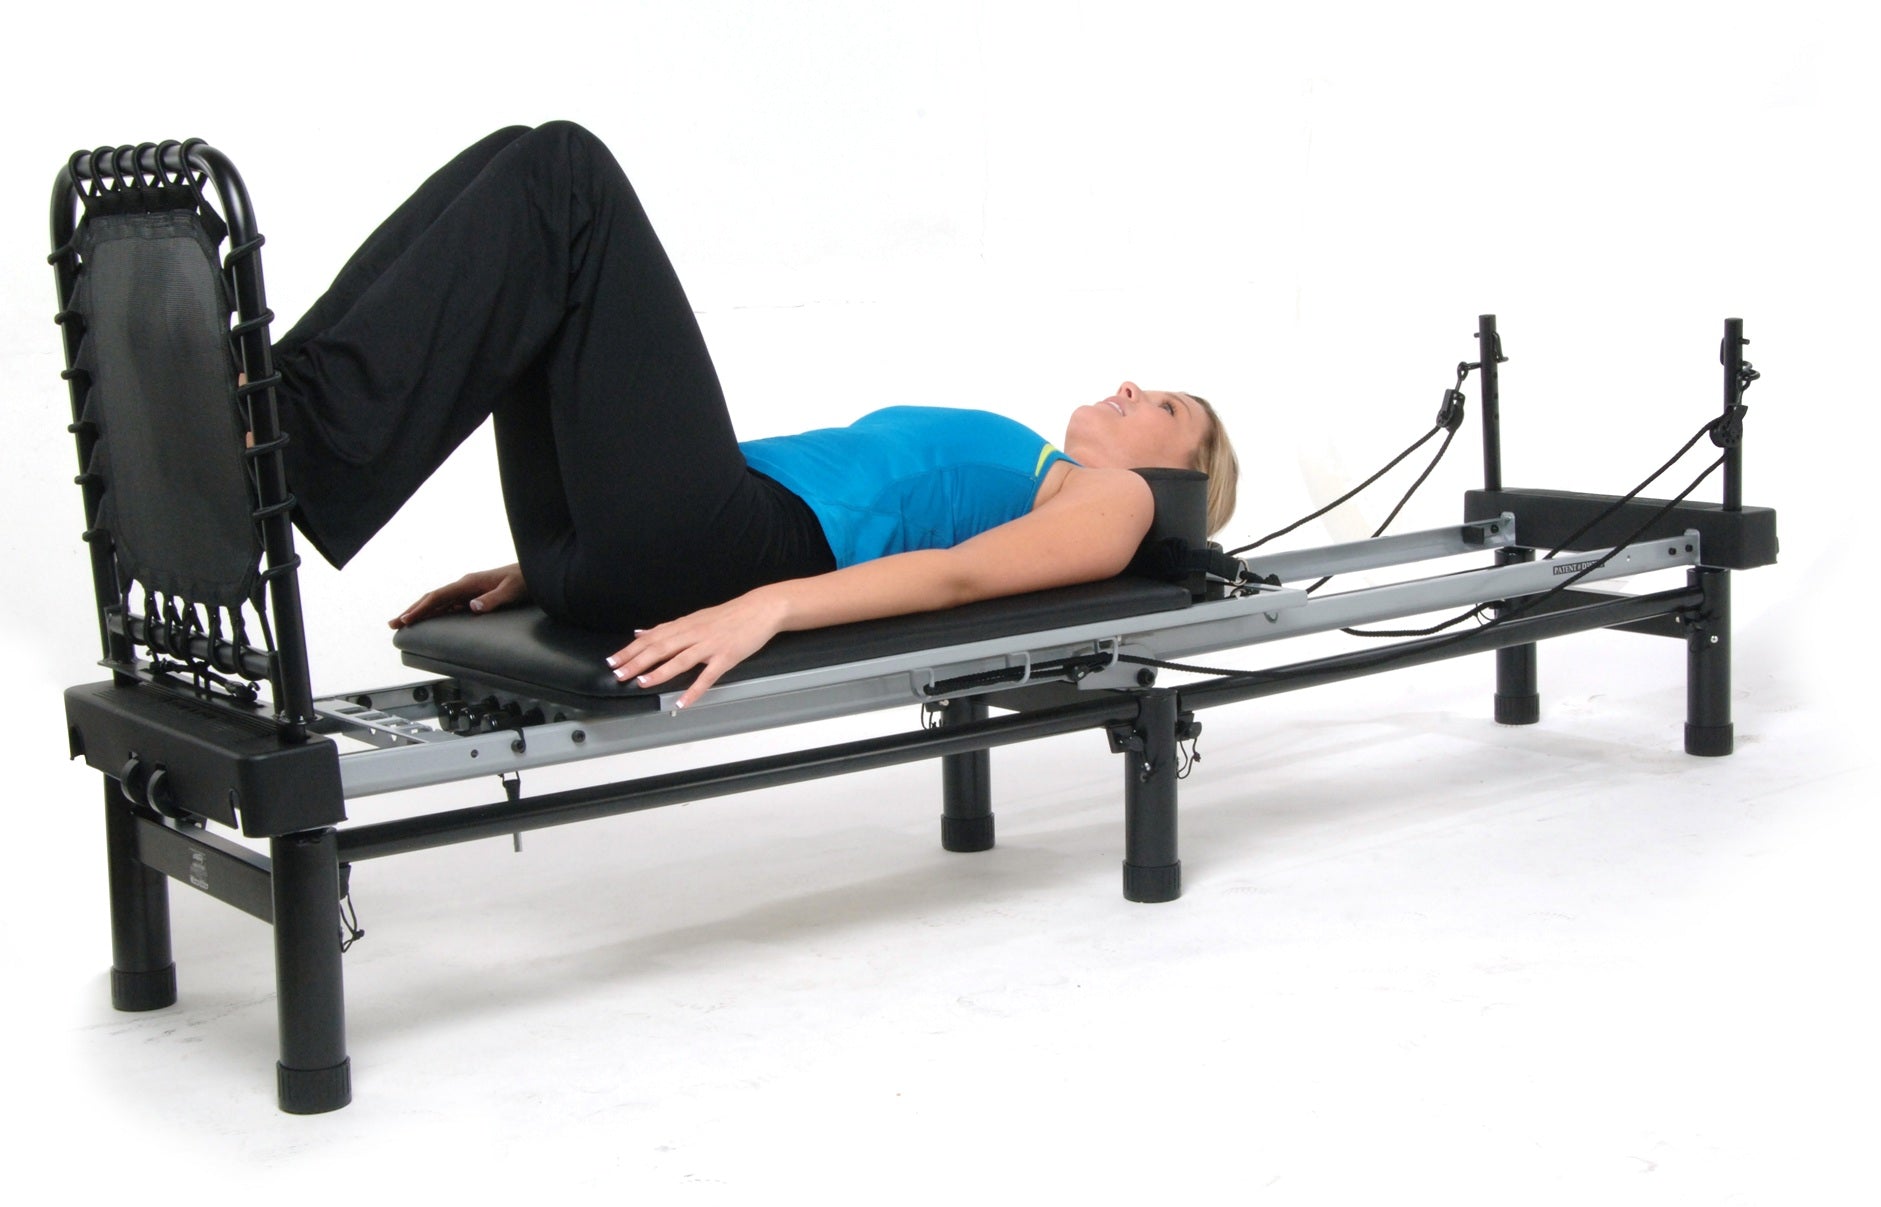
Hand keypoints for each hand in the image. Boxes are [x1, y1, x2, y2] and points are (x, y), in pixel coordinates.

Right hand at [390, 563, 528, 628]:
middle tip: (392, 624)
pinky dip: (435, 613)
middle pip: (433, 598)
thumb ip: (493, 599)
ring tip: (403, 623)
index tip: (406, 620)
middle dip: (412, 610)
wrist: (534, 572)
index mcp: (469, 583)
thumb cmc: (524, 580)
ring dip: (420, 612)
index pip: (439, 596)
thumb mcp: (511, 590)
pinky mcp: (473, 595)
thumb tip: (472, 606)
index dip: (421, 609)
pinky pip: (449, 605)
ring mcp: (468, 590)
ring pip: (438, 602)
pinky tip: (428, 621)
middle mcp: (465, 585)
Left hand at [605, 587, 788, 709]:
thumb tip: (640, 632)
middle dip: (636, 662)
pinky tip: (683, 702)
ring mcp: (710, 646)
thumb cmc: (729, 615)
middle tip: (618, 674)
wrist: (760, 609)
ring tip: (641, 683)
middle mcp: (693, 634)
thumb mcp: (695, 617)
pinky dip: (694, 690)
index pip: (651, 638)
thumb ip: (668, 628)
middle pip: (660, 648)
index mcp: (684, 625)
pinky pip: (707, 676)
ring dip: (659, 673)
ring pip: (679, 660)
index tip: (613, 661)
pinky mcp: (726, 657)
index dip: (631, 650)